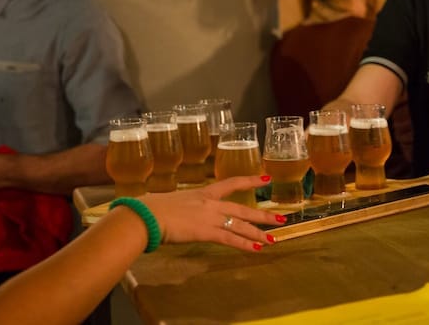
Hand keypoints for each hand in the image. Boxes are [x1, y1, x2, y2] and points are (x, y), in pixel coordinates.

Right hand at [140, 175, 284, 251]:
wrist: (147, 216)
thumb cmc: (151, 208)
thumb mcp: (170, 201)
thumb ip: (179, 205)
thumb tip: (174, 208)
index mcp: (202, 193)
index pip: (231, 183)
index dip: (250, 181)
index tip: (266, 179)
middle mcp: (211, 203)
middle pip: (243, 208)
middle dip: (263, 215)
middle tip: (281, 218)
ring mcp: (210, 217)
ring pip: (241, 225)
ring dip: (258, 233)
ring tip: (274, 238)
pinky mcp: (206, 232)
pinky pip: (230, 239)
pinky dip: (244, 244)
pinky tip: (256, 249)